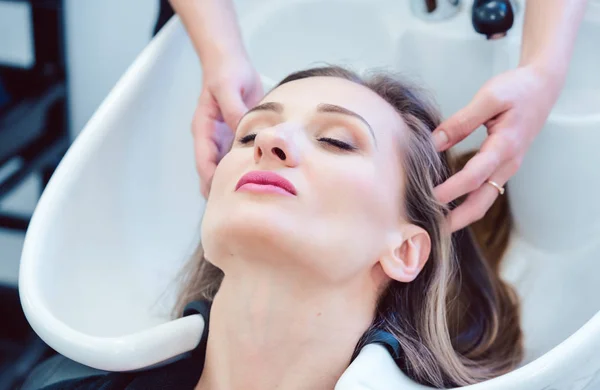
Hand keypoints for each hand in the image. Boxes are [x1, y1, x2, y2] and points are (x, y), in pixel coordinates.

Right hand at [192, 56, 262, 196]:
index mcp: (204, 130)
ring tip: (252, 202)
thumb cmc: (226, 72)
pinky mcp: (236, 137)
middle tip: (239, 209)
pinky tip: (263, 180)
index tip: (223, 198)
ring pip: (226, 169)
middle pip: (212, 172)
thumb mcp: (228, 88)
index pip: (204, 162)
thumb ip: (233, 110)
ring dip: (235, 182)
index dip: (212, 181)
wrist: (231, 62)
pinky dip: (247, 169)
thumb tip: (241, 132)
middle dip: (222, 190)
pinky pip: (240, 158)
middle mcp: (211, 139)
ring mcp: (223, 139)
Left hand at [432, 65, 561, 231]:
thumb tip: (433, 141)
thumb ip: (460, 121)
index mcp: (504, 147)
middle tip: (430, 230)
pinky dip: (466, 202)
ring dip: (460, 215)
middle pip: (481, 202)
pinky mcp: (502, 167)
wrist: (543, 87)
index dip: (450, 190)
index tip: (428, 199)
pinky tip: (447, 205)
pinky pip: (484, 191)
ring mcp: (506, 168)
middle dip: (456, 220)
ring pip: (483, 200)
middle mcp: (507, 164)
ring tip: (435, 224)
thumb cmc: (516, 89)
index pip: (473, 176)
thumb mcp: (488, 98)